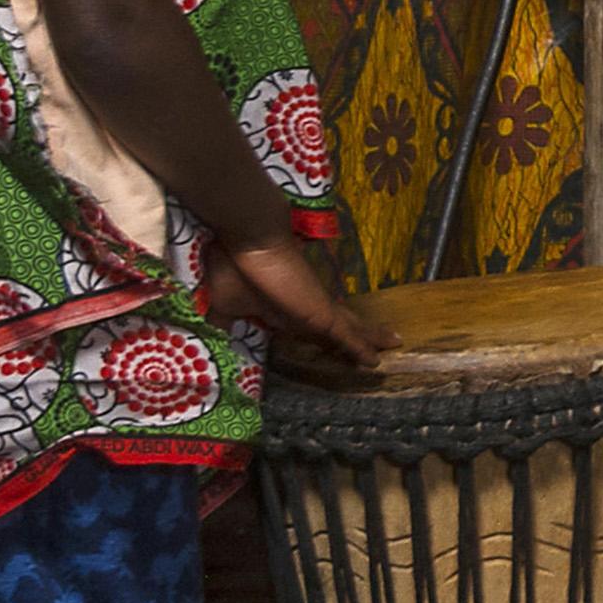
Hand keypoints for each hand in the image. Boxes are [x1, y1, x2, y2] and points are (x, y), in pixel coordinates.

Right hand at [201, 229, 391, 368]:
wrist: (251, 240)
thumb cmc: (234, 268)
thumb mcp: (222, 305)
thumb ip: (223, 323)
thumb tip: (213, 336)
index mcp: (282, 310)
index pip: (308, 330)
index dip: (322, 340)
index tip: (334, 351)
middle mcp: (304, 309)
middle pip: (335, 329)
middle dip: (353, 340)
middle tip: (372, 354)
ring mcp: (316, 309)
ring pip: (348, 331)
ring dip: (366, 342)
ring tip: (389, 348)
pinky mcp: (322, 313)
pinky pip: (346, 337)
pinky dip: (361, 349)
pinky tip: (375, 362)